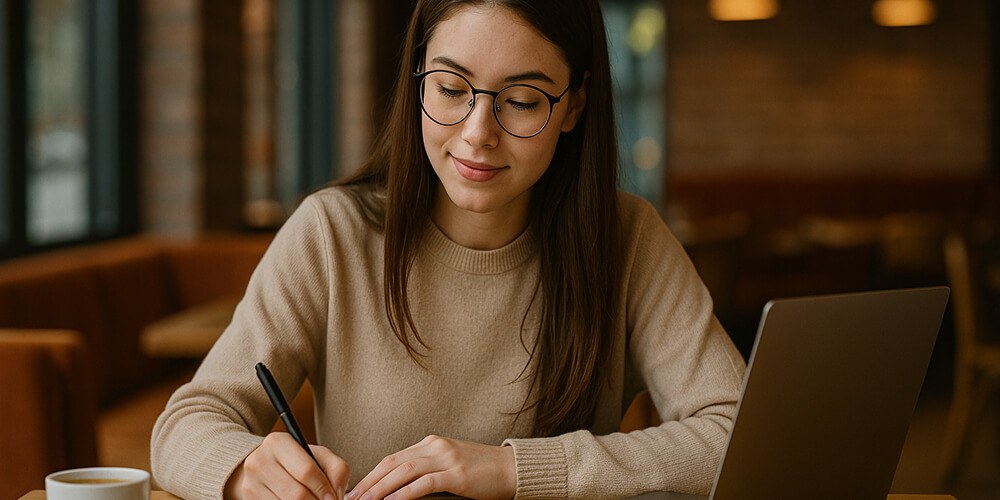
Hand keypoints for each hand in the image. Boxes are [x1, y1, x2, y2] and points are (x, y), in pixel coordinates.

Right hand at [226, 432, 350, 499]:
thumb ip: (336, 469)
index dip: (324, 488)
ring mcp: (251, 482)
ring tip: (312, 499)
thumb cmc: (297, 461)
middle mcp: (259, 461)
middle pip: (297, 493)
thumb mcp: (318, 456)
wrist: (265, 466)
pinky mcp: (248, 498)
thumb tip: (336, 494)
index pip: (306, 471)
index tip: (332, 497)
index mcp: (278, 442)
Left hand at [345, 435, 515, 499]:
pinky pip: (424, 483)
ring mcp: (446, 458)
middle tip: (352, 499)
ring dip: (380, 489)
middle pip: (392, 463)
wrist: (512, 469)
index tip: (356, 491)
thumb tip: (399, 488)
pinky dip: (404, 493)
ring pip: (403, 472)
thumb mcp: (449, 464)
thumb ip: (426, 470)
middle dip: (368, 483)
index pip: (392, 458)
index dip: (371, 475)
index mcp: (430, 443)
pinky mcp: (457, 474)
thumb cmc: (481, 472)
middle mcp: (435, 446)